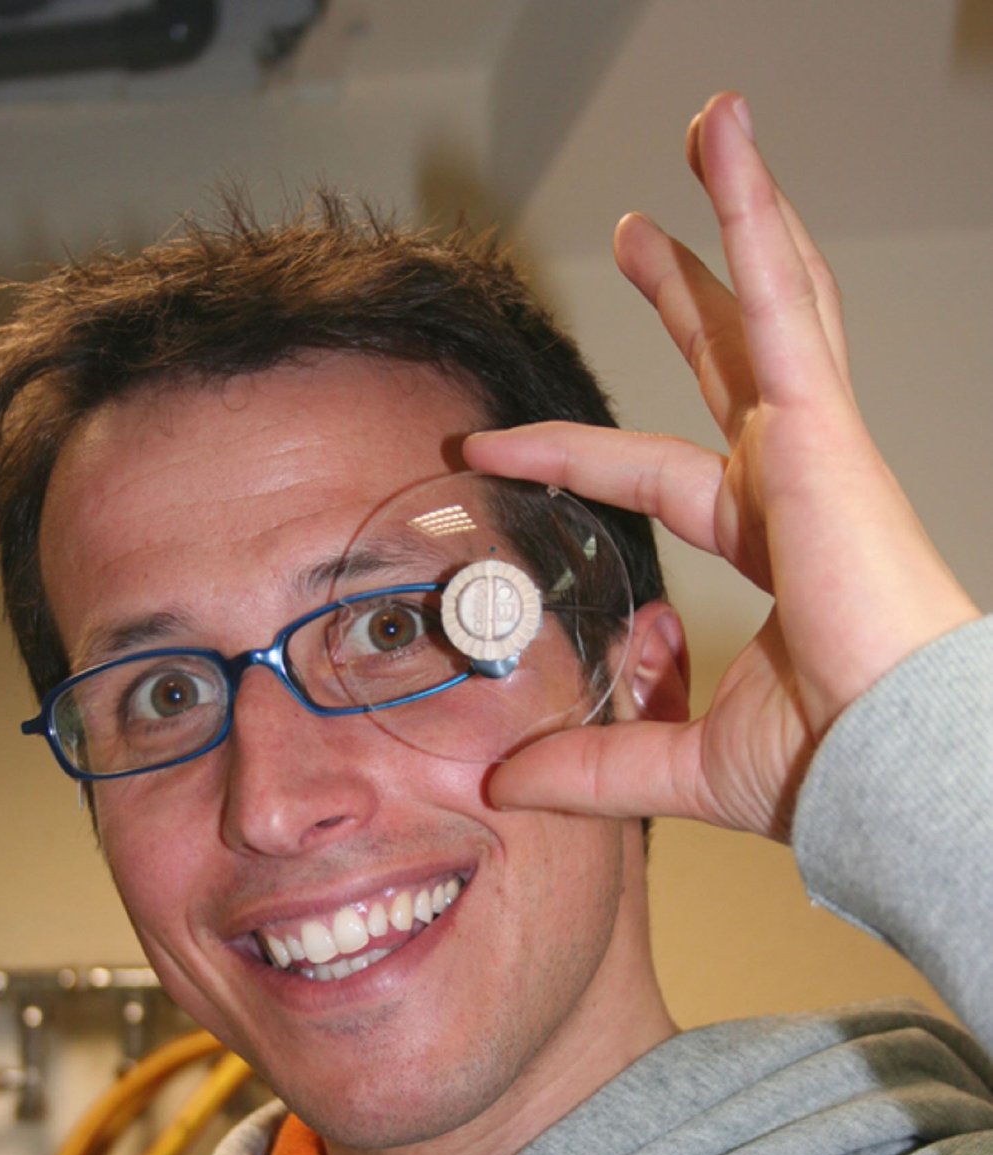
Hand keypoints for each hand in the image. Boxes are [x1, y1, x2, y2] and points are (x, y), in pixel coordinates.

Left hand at [464, 92, 978, 838]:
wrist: (894, 765)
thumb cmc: (831, 765)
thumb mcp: (681, 757)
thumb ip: (596, 765)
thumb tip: (506, 782)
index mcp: (768, 544)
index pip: (655, 476)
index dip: (578, 454)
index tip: (500, 442)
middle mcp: (791, 483)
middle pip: (729, 361)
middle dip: (687, 295)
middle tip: (641, 238)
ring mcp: (813, 449)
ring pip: (771, 304)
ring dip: (737, 219)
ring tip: (709, 131)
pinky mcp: (823, 431)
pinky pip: (781, 305)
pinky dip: (753, 222)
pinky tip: (725, 146)